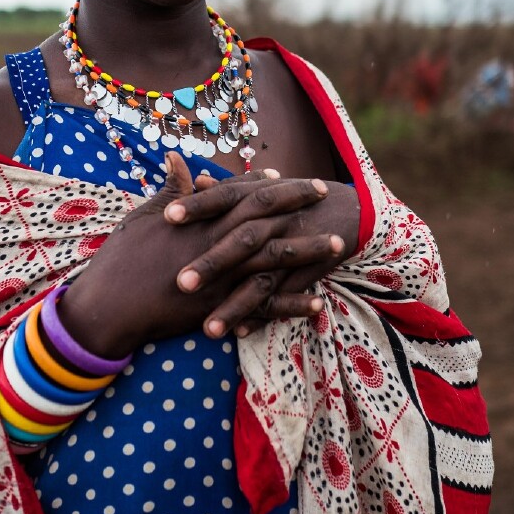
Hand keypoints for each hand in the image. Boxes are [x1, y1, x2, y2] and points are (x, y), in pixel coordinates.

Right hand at [58, 154, 332, 357]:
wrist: (109, 306)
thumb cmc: (120, 260)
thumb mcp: (143, 217)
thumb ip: (168, 190)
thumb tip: (176, 158)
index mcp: (198, 219)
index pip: (238, 193)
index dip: (262, 183)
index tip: (282, 175)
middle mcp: (216, 242)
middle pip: (265, 217)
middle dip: (296, 203)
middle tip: (323, 192)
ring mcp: (222, 275)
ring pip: (274, 259)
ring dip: (308, 251)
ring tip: (338, 244)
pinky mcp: (221, 307)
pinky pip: (265, 306)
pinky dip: (292, 304)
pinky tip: (318, 301)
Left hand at [162, 173, 360, 337]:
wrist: (346, 209)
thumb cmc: (291, 199)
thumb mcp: (262, 188)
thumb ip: (225, 189)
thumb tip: (191, 179)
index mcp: (259, 196)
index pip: (225, 197)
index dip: (198, 205)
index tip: (167, 216)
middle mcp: (275, 222)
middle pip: (241, 241)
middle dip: (213, 263)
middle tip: (180, 283)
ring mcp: (292, 249)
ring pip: (261, 279)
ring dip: (235, 305)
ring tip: (207, 330)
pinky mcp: (305, 274)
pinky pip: (282, 299)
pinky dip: (262, 316)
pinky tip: (239, 334)